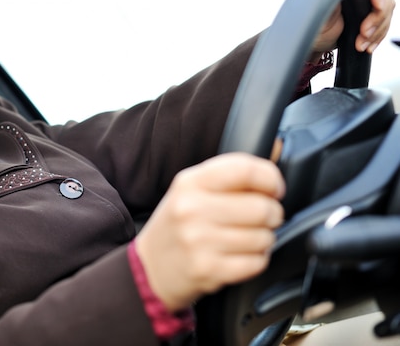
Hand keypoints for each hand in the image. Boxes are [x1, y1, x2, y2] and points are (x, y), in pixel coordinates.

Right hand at [134, 153, 284, 311]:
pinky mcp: (207, 269)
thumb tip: (277, 159)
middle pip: (261, 207)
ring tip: (248, 239)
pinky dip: (257, 260)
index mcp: (190, 182)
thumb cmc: (178, 224)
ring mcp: (198, 241)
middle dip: (272, 214)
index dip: (270, 178)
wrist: (150, 267)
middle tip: (264, 218)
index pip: (245, 169)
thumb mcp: (191, 190)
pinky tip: (241, 256)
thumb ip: (229, 175)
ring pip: (263, 237)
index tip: (275, 189)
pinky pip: (256, 263)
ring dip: (265, 239)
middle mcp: (191, 209)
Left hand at [312, 0, 394, 56]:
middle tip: (364, 33)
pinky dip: (379, 35)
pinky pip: (384, 20)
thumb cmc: (307, 19)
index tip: (377, 6)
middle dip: (377, 17)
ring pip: (387, 8)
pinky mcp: (372, 10)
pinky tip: (369, 44)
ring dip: (377, 30)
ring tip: (361, 44)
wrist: (310, 37)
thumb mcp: (315, 7)